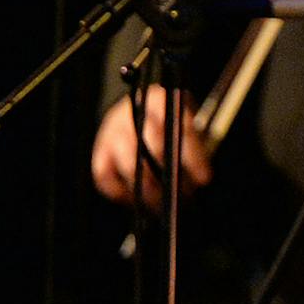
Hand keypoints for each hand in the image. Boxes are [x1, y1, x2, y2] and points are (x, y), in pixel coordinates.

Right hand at [91, 92, 211, 211]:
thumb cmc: (168, 121)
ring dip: (149, 189)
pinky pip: (104, 175)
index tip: (204, 178)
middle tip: (183, 195)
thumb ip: (192, 142)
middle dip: (170, 176)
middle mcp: (134, 113)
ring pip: (130, 165)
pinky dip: (120, 191)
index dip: (193, 156)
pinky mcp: (99, 149)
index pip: (180, 128)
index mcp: (161, 100)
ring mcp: (113, 131)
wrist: (137, 109)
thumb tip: (201, 177)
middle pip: (153, 146)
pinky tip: (135, 198)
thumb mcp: (185, 121)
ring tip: (163, 203)